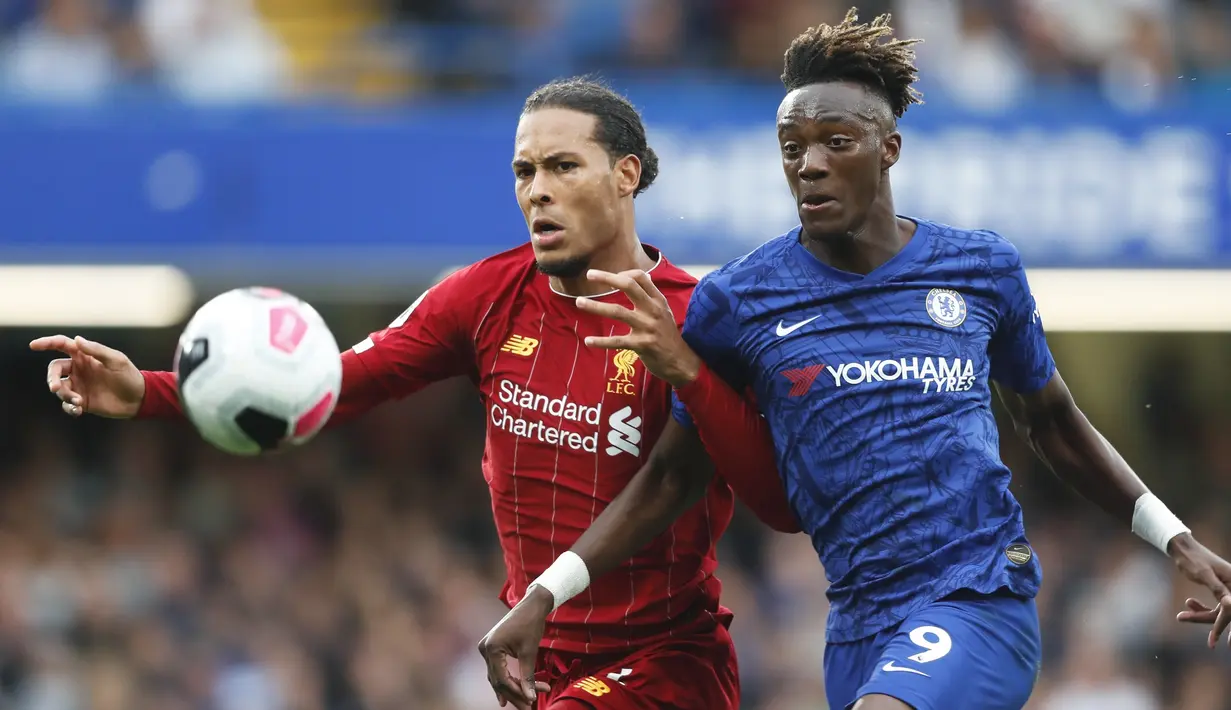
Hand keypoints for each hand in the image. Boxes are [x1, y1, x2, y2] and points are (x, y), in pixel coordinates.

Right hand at [30, 335, 144, 418]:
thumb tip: (77, 339)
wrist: (139, 399)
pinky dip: (69, 407)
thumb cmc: (129, 376)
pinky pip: (67, 404)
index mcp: (85, 356)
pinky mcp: (82, 401)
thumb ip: (96, 350)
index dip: (47, 343)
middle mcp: (78, 369)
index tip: (33, 345)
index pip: (62, 345)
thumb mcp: (116, 360)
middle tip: (55, 388)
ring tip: (78, 401)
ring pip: (59, 388)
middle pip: (55, 369)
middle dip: (51, 378)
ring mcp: (79, 385)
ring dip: (64, 395)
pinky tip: (78, 410)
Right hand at [477, 585, 552, 708]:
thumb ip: (528, 676)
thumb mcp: (530, 652)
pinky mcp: (491, 648)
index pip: (502, 679)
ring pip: (497, 676)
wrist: (531, 605)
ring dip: (512, 689)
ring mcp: (486, 648)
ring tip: (524, 703)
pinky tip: (510, 694)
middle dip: (515, 694)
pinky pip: (497, 669)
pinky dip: (507, 680)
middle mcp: (485, 649)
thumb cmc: (531, 625)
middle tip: (528, 707)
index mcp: (492, 648)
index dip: (516, 692)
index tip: (531, 701)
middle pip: (498, 680)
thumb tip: (530, 697)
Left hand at [576, 269, 701, 386]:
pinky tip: (588, 341)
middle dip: (607, 278)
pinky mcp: (642, 345)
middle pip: (628, 286)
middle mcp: (653, 310)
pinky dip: (601, 341)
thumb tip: (642, 277)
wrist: (681, 361)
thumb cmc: (668, 335)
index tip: (610, 278)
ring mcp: (647, 327)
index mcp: (658, 300)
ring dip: (595, 306)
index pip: (640, 277)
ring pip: (617, 311)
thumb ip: (651, 296)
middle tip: (589, 274)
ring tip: (579, 302)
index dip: (623, 273)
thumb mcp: (664, 311)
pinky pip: (617, 341)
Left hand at [1170, 533, 1230, 647]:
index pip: (1229, 610)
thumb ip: (1218, 589)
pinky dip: (1202, 608)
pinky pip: (1215, 605)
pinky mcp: (1220, 590)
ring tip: (1181, 616)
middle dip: (1206, 619)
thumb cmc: (1193, 558)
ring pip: (1219, 610)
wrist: (1183, 547)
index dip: (1220, 626)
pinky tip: (1189, 604)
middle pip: (1225, 612)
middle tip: (1182, 620)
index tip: (1212, 642)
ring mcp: (1228, 589)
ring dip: (1201, 614)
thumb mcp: (1203, 574)